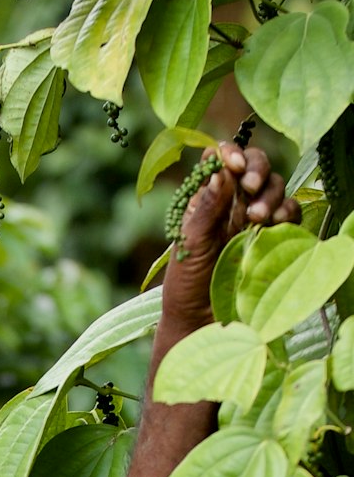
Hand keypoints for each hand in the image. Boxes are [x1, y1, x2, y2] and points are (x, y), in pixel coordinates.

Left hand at [161, 141, 300, 331]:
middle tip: (249, 187)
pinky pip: (290, 213)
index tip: (233, 164)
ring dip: (270, 194)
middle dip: (256, 168)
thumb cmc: (186, 285)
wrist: (200, 323)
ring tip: (257, 218)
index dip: (230, 153)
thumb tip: (220, 170)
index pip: (222, 160)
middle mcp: (232, 204)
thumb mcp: (189, 245)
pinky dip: (287, 212)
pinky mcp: (273, 238)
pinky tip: (274, 224)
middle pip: (255, 165)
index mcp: (207, 199)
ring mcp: (254, 220)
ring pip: (275, 186)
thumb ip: (206, 208)